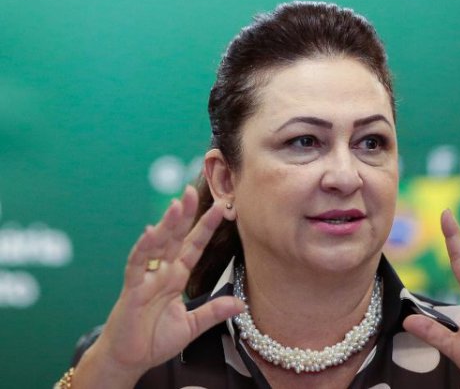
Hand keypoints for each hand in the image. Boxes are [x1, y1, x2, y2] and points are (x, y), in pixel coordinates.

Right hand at [74, 186, 243, 387]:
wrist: (129, 360)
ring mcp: (146, 278)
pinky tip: (151, 232)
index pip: (194, 246)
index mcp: (176, 277)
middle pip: (175, 237)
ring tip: (178, 205)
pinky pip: (136, 264)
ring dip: (167, 225)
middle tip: (194, 189)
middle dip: (185, 214)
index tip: (221, 208)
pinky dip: (143, 248)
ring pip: (157, 245)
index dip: (206, 227)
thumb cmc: (154, 340)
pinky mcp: (131, 289)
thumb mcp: (192, 326)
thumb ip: (214, 312)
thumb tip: (241, 304)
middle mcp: (162, 272)